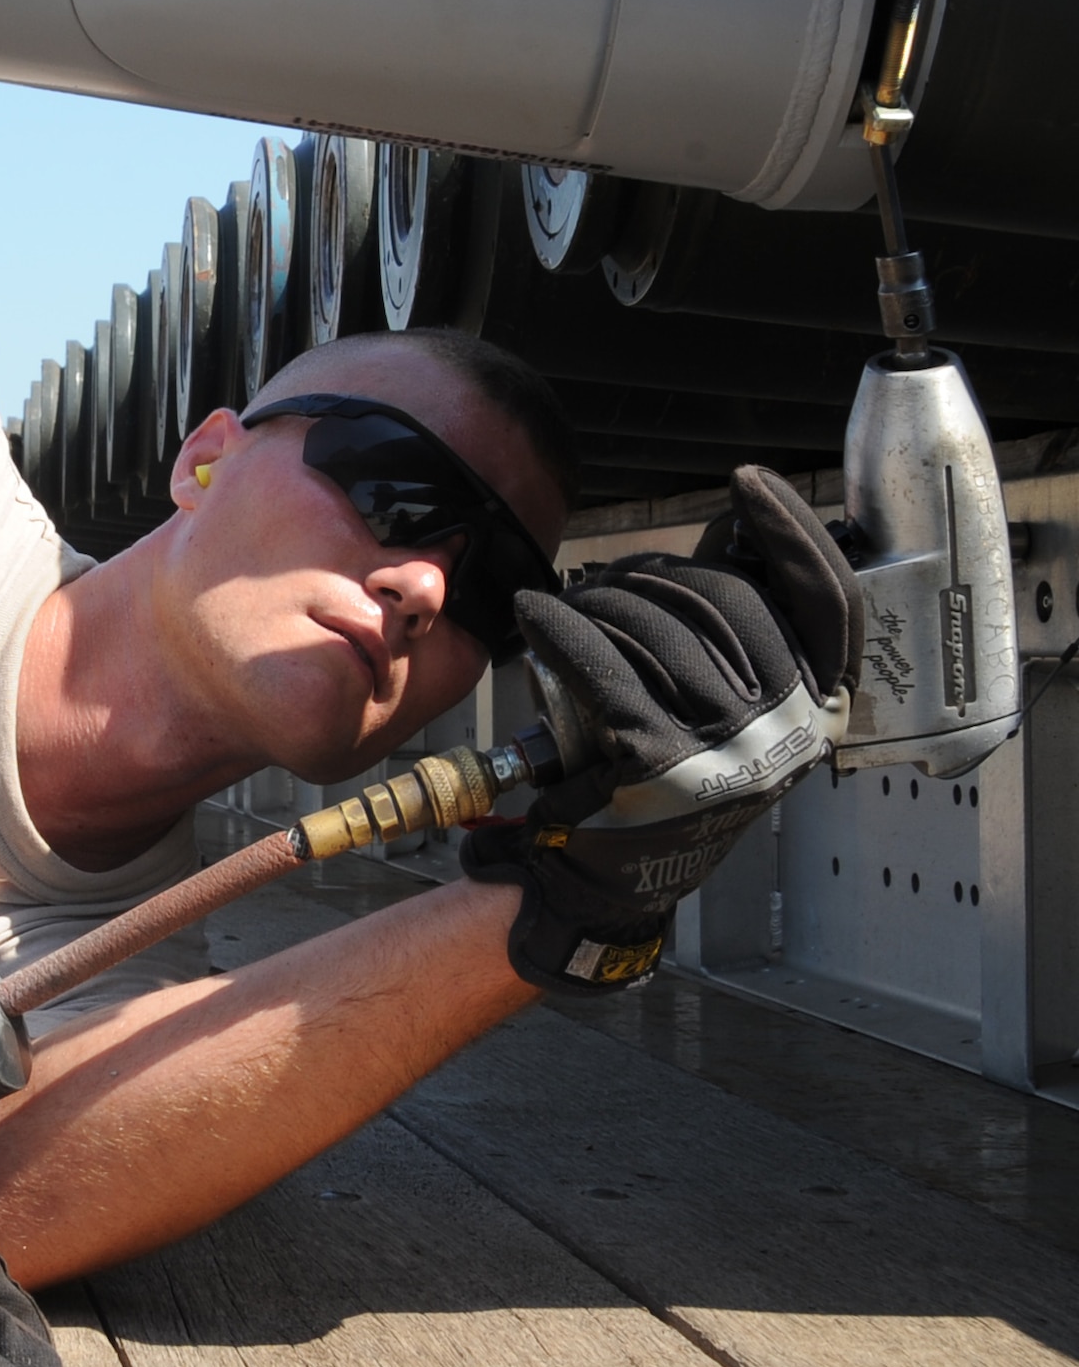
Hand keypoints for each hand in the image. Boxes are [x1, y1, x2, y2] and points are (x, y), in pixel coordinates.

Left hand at [463, 466, 859, 991]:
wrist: (610, 881)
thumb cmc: (659, 778)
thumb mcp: (726, 711)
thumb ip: (740, 634)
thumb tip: (733, 532)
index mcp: (815, 709)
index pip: (830, 602)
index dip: (792, 535)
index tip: (749, 485)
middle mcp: (785, 730)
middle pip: (724, 597)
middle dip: (655, 573)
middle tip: (607, 581)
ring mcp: (726, 748)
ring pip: (657, 625)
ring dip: (600, 599)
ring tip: (569, 607)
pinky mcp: (657, 763)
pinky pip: (603, 665)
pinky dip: (561, 626)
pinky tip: (536, 612)